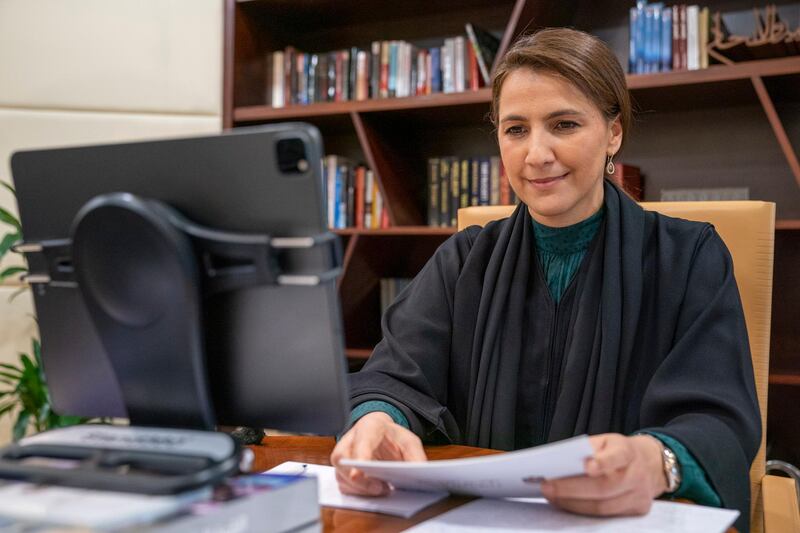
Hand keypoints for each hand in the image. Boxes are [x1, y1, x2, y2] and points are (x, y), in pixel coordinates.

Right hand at [330, 411, 426, 495]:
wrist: (380, 432)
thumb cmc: (392, 437)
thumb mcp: (409, 441)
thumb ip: (416, 456)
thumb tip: (421, 472)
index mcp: (367, 428)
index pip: (360, 443)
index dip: (358, 458)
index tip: (358, 474)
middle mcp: (348, 441)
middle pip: (345, 464)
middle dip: (363, 482)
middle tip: (384, 488)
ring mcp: (341, 457)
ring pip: (343, 478)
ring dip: (362, 489)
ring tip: (383, 488)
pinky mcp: (341, 471)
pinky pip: (344, 486)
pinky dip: (359, 492)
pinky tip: (374, 490)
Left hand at [540, 433, 667, 515]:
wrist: (649, 464)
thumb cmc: (617, 451)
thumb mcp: (606, 442)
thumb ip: (588, 450)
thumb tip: (560, 462)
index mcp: (628, 451)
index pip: (617, 456)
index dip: (603, 462)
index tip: (587, 466)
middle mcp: (637, 474)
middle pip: (604, 487)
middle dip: (572, 488)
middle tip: (547, 487)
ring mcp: (639, 495)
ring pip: (603, 506)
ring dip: (573, 503)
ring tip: (551, 496)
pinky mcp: (636, 511)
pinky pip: (605, 515)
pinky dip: (582, 510)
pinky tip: (565, 503)